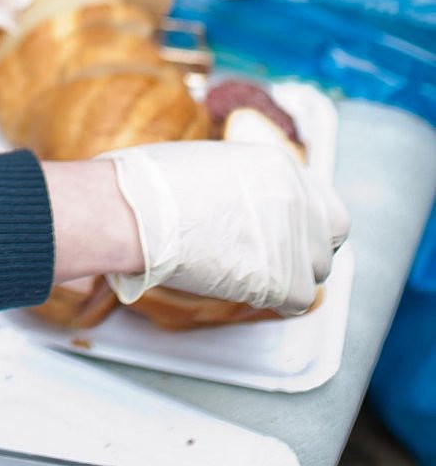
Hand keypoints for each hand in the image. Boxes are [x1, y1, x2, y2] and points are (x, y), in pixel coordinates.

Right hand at [98, 141, 349, 316]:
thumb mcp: (210, 164)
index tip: (292, 235)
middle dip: (311, 248)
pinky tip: (248, 290)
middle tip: (280, 259)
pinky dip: (277, 301)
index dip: (309, 222)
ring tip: (251, 273)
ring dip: (290, 275)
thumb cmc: (150, 187)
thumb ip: (243, 184)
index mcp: (277, 164)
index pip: (321, 200)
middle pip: (331, 235)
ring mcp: (293, 238)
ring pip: (316, 270)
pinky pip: (298, 300)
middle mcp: (295, 197)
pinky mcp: (285, 279)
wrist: (134, 213)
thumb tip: (244, 204)